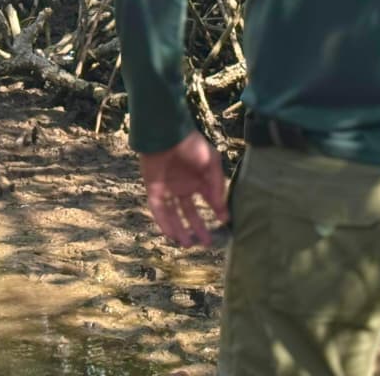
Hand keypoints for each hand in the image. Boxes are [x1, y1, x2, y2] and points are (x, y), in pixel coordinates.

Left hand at [139, 130, 228, 247]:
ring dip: (180, 229)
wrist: (167, 134)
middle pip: (189, 211)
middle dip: (197, 227)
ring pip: (173, 214)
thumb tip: (222, 210)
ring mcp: (168, 188)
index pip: (208, 200)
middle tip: (207, 243)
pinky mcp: (154, 188)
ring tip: (188, 244)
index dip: (217, 211)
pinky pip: (159, 209)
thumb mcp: (211, 163)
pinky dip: (164, 222)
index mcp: (197, 178)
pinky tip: (172, 235)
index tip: (225, 223)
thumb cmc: (191, 145)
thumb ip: (217, 186)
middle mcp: (183, 185)